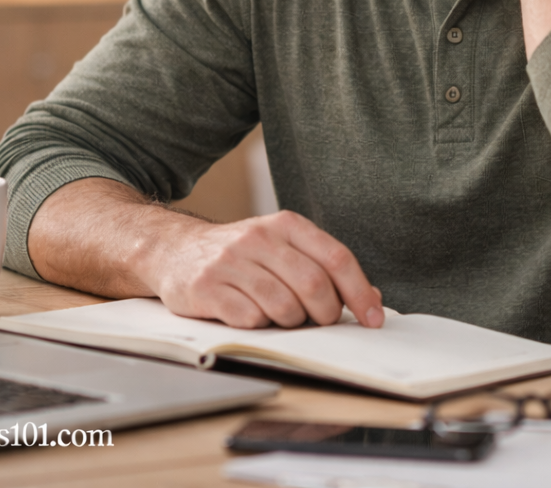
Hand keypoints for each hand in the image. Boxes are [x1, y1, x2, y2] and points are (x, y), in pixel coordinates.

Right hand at [136, 208, 384, 329]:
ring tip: (278, 314)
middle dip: (325, 314)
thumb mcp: (282, 248)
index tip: (374, 320)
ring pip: (284, 307)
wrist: (176, 249)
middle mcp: (259, 237)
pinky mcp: (207, 287)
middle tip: (317, 321)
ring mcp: (231, 261)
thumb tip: (373, 299)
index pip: (336, 258)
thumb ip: (324, 268)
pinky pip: (251, 320)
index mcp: (285, 224)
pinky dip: (259, 326)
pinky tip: (248, 313)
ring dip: (290, 322)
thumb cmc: (241, 255)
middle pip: (314, 285)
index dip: (360, 292)